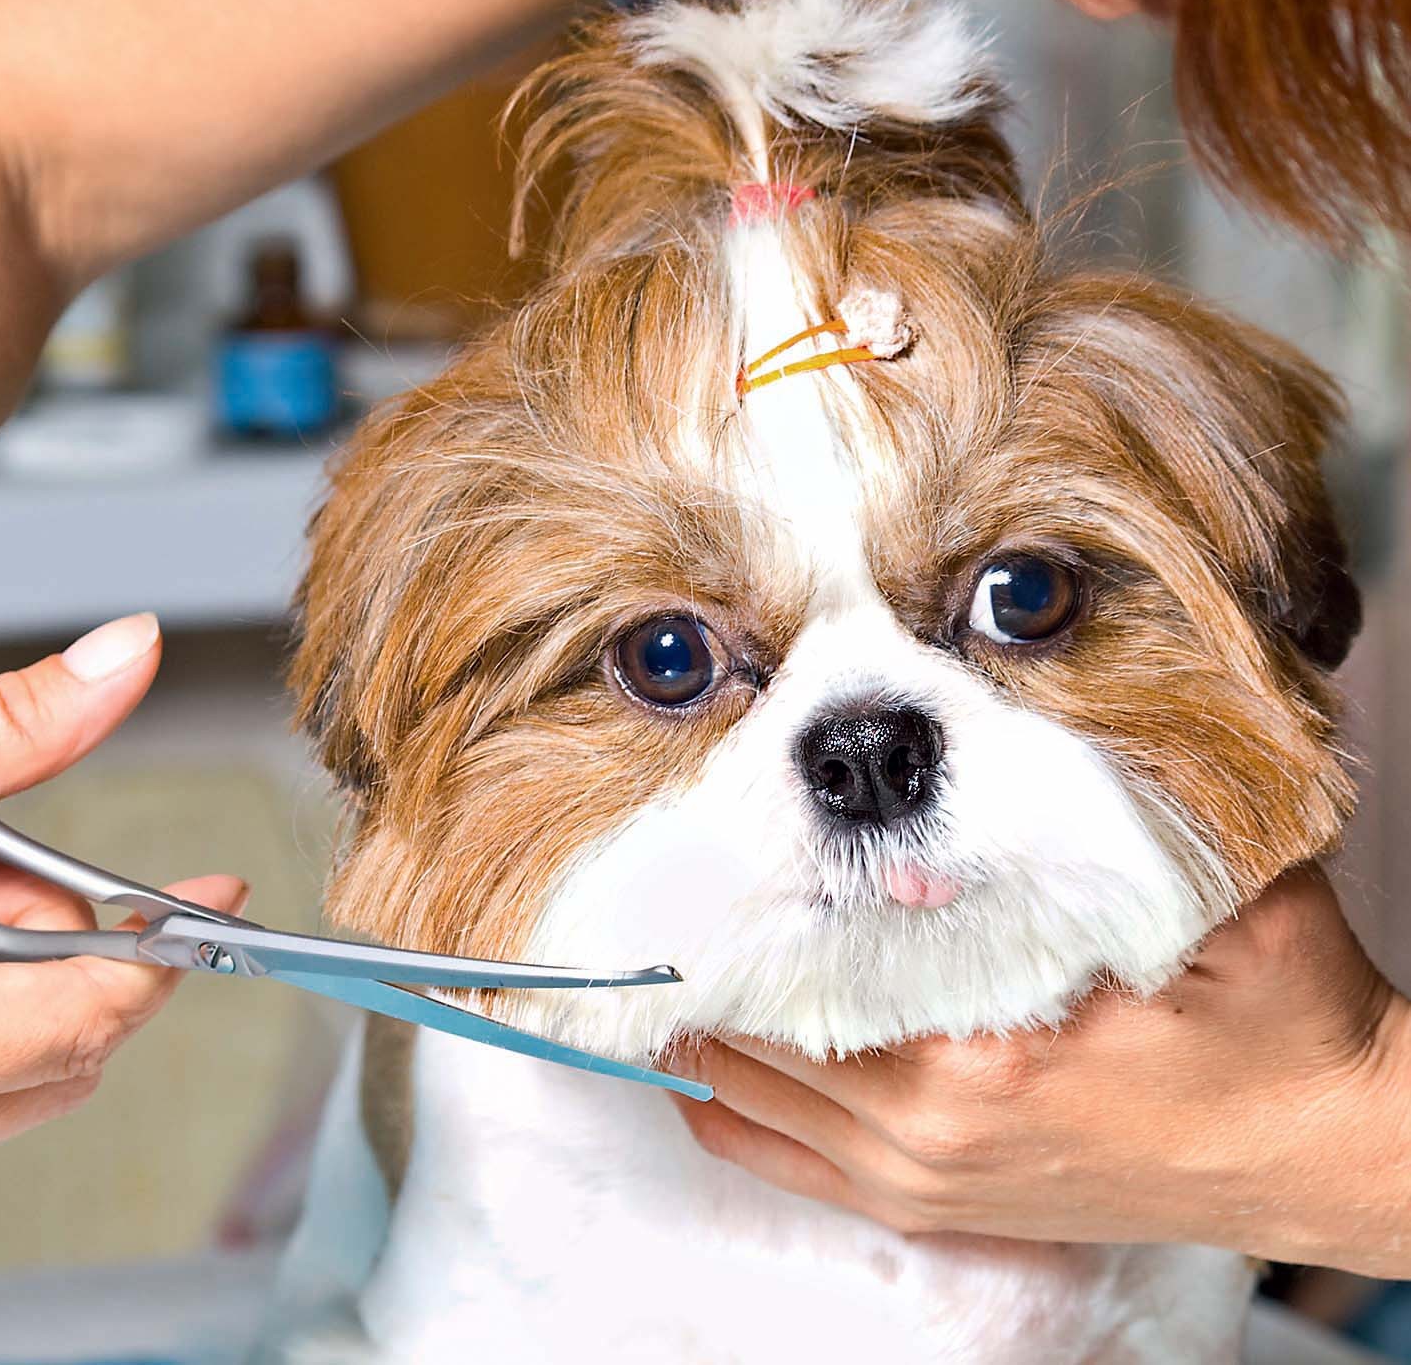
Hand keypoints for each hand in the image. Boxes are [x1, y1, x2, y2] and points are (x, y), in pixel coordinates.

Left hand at [675, 866, 1410, 1275]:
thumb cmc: (1275, 1025)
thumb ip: (1086, 836)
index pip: (801, 974)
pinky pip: (787, 1163)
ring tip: (662, 955)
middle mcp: (929, 1133)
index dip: (735, 910)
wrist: (1329, 1148)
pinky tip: (694, 1064)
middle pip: (757, 1034)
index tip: (688, 852)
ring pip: (753, 1100)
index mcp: (981, 1059)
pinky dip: (732, 1108)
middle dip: (710, 959)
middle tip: (658, 885)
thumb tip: (960, 782)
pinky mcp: (939, 1206)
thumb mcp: (1204, 902)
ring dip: (708, 1026)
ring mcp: (926, 1181)